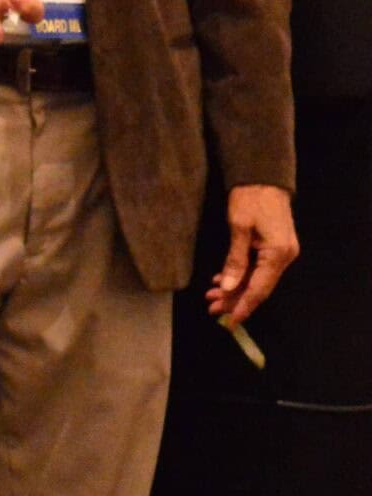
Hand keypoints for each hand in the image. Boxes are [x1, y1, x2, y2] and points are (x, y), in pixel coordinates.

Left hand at [206, 185, 298, 325]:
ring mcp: (281, 252)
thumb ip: (235, 260)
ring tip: (212, 296)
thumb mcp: (239, 227)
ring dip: (235, 288)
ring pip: (257, 279)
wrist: (262, 174)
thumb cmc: (250, 196)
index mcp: (278, 254)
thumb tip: (227, 287)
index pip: (259, 289)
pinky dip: (241, 275)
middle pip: (259, 287)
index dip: (243, 306)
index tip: (228, 321)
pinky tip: (222, 280)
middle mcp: (284, 257)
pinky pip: (258, 268)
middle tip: (212, 307)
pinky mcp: (275, 246)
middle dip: (235, 299)